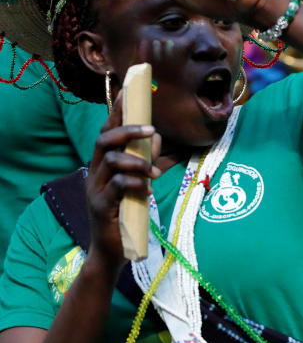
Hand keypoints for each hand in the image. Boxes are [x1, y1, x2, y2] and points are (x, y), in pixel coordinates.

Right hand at [85, 92, 160, 272]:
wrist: (112, 252)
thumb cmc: (127, 214)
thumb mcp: (141, 185)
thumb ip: (151, 164)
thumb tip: (167, 143)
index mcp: (104, 165)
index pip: (107, 131)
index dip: (116, 111)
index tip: (127, 90)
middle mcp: (95, 173)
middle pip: (103, 140)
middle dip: (127, 131)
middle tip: (152, 130)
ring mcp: (95, 190)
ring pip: (110, 161)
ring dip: (137, 162)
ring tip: (154, 172)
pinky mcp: (101, 206)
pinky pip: (116, 187)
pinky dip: (135, 184)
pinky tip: (147, 191)